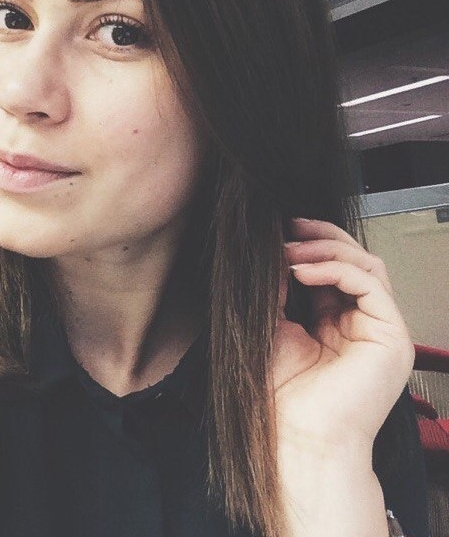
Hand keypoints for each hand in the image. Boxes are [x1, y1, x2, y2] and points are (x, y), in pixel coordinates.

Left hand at [272, 217, 414, 453]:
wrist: (298, 437)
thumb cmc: (282, 392)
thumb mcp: (274, 326)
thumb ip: (279, 288)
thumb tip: (276, 250)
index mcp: (337, 323)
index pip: (333, 269)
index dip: (310, 245)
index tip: (278, 232)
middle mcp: (363, 323)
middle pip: (355, 260)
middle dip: (320, 237)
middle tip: (288, 228)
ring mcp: (381, 329)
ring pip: (366, 265)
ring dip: (326, 249)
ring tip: (290, 249)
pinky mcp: (391, 336)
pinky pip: (369, 283)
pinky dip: (335, 268)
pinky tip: (302, 270)